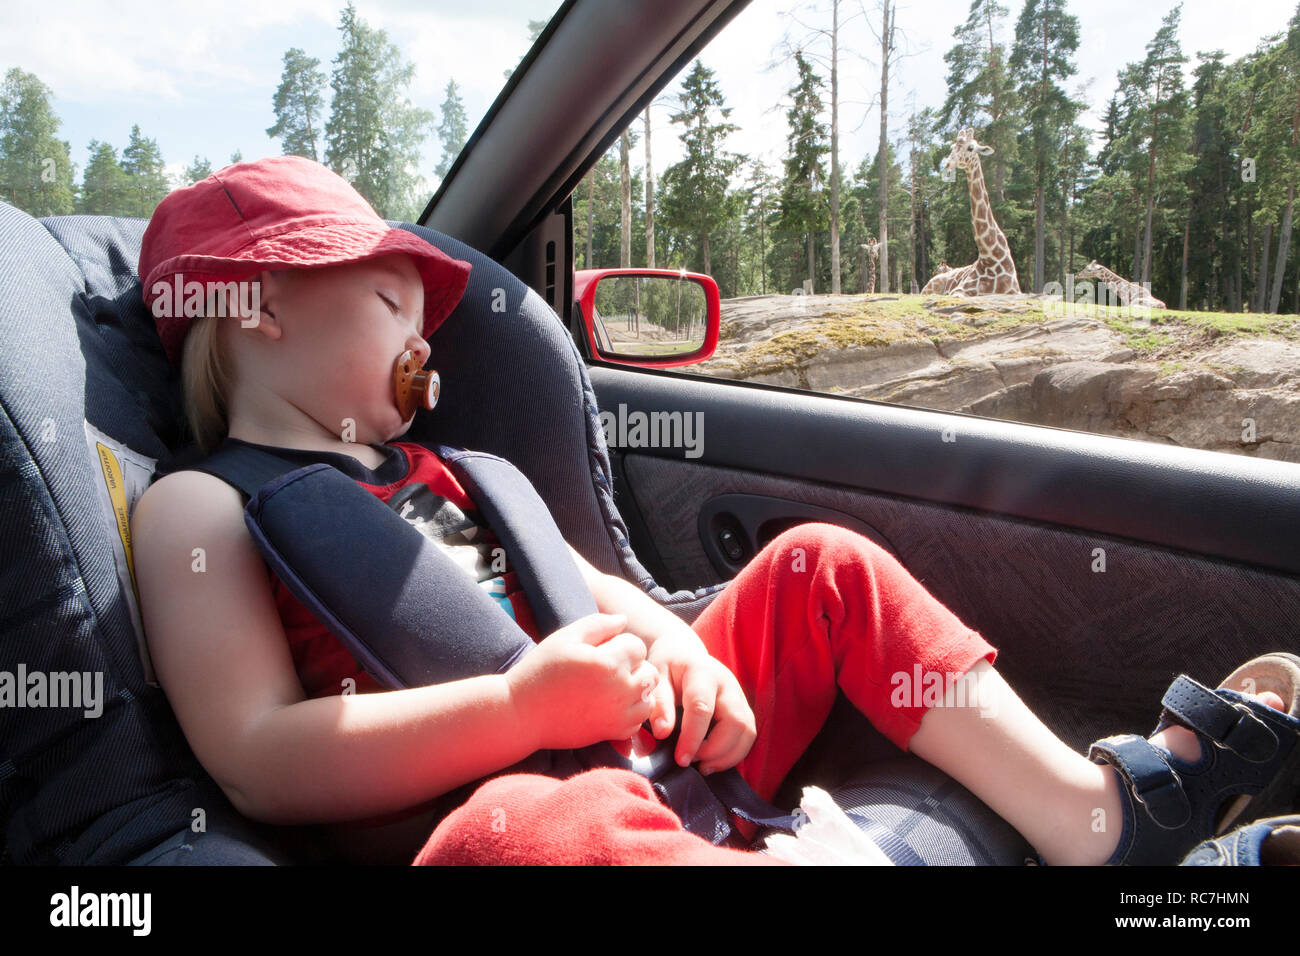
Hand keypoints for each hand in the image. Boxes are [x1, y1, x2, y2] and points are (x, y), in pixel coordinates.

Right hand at [506, 613, 659, 751]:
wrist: (522, 714)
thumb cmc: (541, 671)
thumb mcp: (565, 638)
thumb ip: (598, 624)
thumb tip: (624, 620)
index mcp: (609, 663)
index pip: (638, 646)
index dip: (620, 644)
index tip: (600, 650)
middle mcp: (620, 691)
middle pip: (650, 673)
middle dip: (634, 667)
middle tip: (607, 668)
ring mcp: (618, 715)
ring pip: (648, 698)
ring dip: (635, 690)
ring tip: (610, 687)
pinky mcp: (612, 733)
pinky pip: (638, 721)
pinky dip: (630, 712)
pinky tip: (608, 705)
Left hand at [645, 632, 755, 774]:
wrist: (684, 654)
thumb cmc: (668, 667)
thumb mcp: (656, 679)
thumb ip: (659, 704)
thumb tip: (662, 733)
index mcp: (702, 672)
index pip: (702, 707)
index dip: (692, 737)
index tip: (681, 759)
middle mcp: (727, 684)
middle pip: (735, 721)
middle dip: (715, 750)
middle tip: (690, 761)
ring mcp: (739, 697)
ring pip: (747, 732)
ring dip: (726, 756)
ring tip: (702, 766)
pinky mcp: (743, 710)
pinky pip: (747, 736)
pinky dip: (732, 754)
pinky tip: (711, 761)